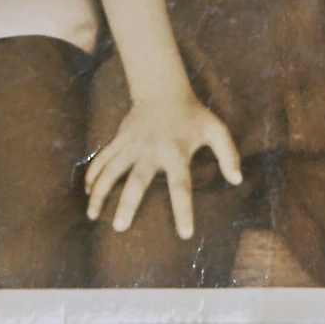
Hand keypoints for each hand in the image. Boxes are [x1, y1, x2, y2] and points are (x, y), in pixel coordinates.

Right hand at [85, 95, 241, 237]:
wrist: (162, 89)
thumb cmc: (192, 115)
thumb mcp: (216, 129)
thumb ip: (229, 153)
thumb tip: (237, 180)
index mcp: (176, 151)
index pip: (181, 185)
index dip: (183, 210)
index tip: (184, 234)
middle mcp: (150, 150)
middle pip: (137, 180)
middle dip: (127, 203)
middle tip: (119, 227)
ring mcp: (131, 144)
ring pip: (111, 169)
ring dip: (100, 192)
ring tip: (92, 215)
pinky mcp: (119, 140)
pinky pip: (102, 159)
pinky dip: (93, 175)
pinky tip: (87, 193)